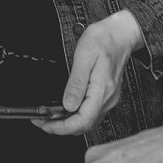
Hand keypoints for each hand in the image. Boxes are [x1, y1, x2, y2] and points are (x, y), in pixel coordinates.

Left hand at [37, 9, 144, 136]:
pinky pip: (90, 114)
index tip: (45, 124)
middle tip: (42, 121)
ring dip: (67, 124)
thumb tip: (68, 105)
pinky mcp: (106, 96)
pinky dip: (75, 117)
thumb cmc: (104, 39)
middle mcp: (107, 99)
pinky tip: (65, 111)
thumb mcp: (85, 55)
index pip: (82, 120)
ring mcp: (108, 99)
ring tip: (49, 117)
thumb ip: (76, 82)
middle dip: (61, 128)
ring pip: (87, 122)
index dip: (62, 128)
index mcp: (102, 90)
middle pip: (84, 126)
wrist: (120, 34)